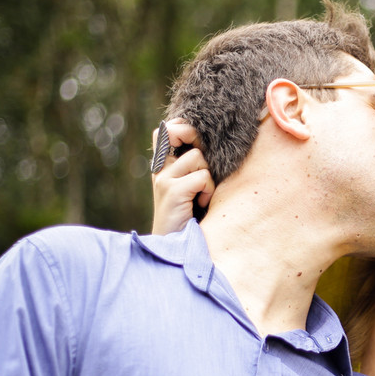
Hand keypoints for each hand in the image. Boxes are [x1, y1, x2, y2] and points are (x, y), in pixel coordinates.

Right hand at [151, 119, 214, 234]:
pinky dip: (207, 191)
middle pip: (179, 131)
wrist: (174, 247)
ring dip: (207, 177)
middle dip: (198, 143)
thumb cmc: (189, 217)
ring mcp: (163, 178)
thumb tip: (215, 144)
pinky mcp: (172, 191)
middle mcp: (159, 169)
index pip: (166, 129)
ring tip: (200, 196)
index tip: (196, 146)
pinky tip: (201, 205)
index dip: (183, 128)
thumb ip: (194, 167)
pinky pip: (202, 177)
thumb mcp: (190, 187)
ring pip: (198, 157)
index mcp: (162, 166)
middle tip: (203, 170)